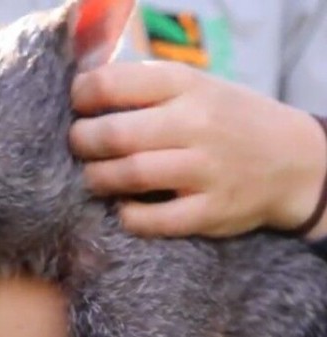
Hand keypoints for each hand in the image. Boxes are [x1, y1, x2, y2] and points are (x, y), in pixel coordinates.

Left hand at [70, 61, 326, 238]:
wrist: (292, 159)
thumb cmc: (225, 118)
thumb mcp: (194, 86)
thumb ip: (144, 87)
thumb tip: (82, 94)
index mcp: (184, 84)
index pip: (111, 83)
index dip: (81, 96)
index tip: (77, 106)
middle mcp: (195, 123)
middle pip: (114, 134)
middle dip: (81, 141)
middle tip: (78, 144)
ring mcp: (206, 169)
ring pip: (129, 175)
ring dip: (96, 179)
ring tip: (93, 176)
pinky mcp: (211, 211)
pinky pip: (153, 220)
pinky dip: (128, 215)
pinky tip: (123, 207)